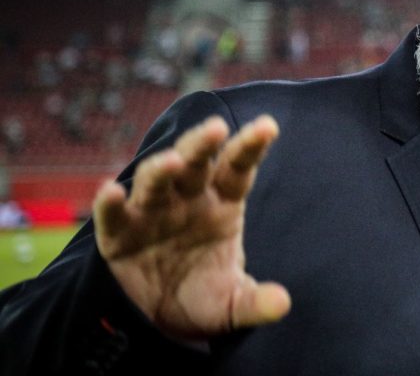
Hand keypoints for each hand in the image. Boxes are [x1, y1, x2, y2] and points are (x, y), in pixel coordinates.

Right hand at [93, 115, 290, 339]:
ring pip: (154, 180)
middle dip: (203, 144)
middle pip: (195, 164)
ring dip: (161, 168)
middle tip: (216, 128)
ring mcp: (151, 212)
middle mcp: (187, 199)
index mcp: (222, 204)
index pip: (238, 169)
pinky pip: (112, 216)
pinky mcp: (118, 234)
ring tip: (172, 161)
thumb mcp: (233, 304)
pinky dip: (109, 203)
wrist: (163, 319)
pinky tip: (110, 191)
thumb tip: (282, 304)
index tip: (268, 126)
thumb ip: (256, 302)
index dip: (250, 147)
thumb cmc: (204, 296)